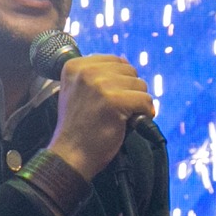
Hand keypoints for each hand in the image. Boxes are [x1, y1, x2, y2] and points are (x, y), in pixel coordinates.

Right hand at [47, 53, 156, 179]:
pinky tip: (132, 122)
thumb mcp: (78, 91)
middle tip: (118, 110)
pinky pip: (145, 100)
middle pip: (130, 71)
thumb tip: (126, 61)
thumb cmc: (78, 127)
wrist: (70, 155)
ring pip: (140, 85)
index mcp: (75, 66)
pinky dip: (145, 113)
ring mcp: (99, 85)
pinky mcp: (114, 101)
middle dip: (130, 91)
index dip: (120, 81)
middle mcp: (86, 72)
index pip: (115, 60)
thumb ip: (97, 74)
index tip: (110, 99)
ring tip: (122, 117)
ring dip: (137, 103)